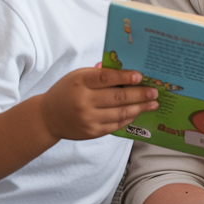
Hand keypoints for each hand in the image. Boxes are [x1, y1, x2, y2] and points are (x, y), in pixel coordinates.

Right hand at [38, 67, 158, 140]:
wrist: (48, 117)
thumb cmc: (68, 91)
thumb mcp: (79, 76)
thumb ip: (100, 73)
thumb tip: (127, 70)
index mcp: (80, 82)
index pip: (106, 78)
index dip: (125, 77)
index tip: (140, 76)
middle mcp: (84, 101)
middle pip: (118, 97)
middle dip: (140, 94)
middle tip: (154, 92)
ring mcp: (88, 119)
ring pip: (120, 113)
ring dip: (140, 108)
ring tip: (153, 104)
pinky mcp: (92, 132)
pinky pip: (116, 125)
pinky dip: (129, 118)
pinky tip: (138, 112)